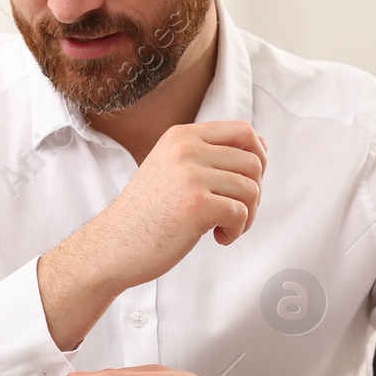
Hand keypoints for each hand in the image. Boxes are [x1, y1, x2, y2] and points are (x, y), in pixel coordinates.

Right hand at [37, 121, 265, 350]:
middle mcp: (186, 149)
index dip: (258, 156)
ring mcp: (190, 175)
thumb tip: (261, 146)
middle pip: (254, 162)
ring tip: (224, 228)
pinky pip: (241, 213)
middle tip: (233, 213)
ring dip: (246, 216)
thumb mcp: (171, 168)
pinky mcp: (196, 205)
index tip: (247, 182)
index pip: (243, 131)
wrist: (113, 244)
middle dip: (253, 193)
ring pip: (251, 189)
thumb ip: (208, 155)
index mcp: (181, 136)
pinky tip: (218, 237)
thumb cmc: (145, 213)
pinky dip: (236, 231)